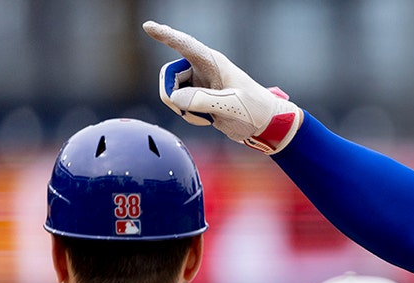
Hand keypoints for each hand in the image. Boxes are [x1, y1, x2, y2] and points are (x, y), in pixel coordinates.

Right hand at [142, 21, 303, 153]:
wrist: (265, 124)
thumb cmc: (255, 110)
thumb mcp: (231, 106)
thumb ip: (203, 100)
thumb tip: (175, 98)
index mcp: (213, 62)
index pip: (185, 45)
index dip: (166, 35)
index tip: (148, 26)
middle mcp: (202, 68)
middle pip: (168, 74)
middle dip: (171, 94)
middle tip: (186, 111)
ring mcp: (199, 82)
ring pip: (171, 91)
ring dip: (182, 108)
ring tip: (207, 116)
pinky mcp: (198, 96)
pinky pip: (179, 103)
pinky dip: (187, 114)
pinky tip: (207, 119)